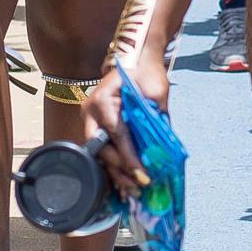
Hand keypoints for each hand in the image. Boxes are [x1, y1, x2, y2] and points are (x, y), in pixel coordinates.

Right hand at [82, 47, 168, 198]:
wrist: (136, 60)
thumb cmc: (146, 73)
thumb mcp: (157, 93)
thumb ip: (157, 120)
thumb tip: (162, 153)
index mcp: (103, 100)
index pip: (117, 135)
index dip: (130, 158)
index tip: (143, 175)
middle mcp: (90, 112)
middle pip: (103, 149)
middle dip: (121, 170)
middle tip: (140, 186)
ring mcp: (89, 120)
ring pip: (100, 154)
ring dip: (116, 173)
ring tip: (133, 189)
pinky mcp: (95, 127)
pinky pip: (102, 150)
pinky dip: (114, 166)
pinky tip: (124, 180)